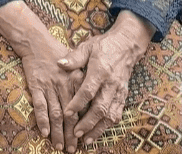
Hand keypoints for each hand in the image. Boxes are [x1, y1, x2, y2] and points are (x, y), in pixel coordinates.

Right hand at [0, 0, 79, 150]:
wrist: (36, 40)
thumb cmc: (58, 51)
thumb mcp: (78, 60)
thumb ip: (85, 78)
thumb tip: (92, 95)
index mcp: (77, 80)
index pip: (83, 107)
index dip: (85, 124)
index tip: (86, 139)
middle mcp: (64, 85)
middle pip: (70, 115)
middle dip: (71, 134)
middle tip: (72, 149)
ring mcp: (49, 86)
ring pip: (56, 113)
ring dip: (58, 132)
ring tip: (60, 146)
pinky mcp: (36, 85)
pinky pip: (40, 105)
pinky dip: (42, 119)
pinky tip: (45, 132)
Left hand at [60, 12, 151, 148]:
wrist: (126, 46)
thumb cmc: (102, 46)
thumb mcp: (87, 46)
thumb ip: (74, 57)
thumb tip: (59, 63)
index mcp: (100, 70)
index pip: (88, 90)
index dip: (78, 103)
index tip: (67, 113)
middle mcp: (111, 84)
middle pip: (100, 107)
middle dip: (88, 123)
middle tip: (75, 134)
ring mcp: (119, 92)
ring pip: (110, 115)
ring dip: (98, 129)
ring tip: (86, 139)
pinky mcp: (123, 96)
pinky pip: (117, 114)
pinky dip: (108, 125)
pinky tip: (99, 132)